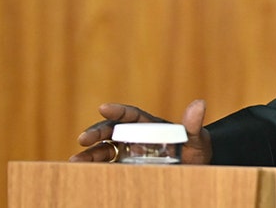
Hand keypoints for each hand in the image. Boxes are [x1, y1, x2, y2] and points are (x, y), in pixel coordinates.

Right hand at [70, 100, 212, 164]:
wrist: (194, 171)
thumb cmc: (196, 152)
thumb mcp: (197, 139)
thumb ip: (193, 125)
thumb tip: (200, 103)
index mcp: (150, 125)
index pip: (132, 115)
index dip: (118, 110)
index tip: (103, 107)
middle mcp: (135, 136)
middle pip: (113, 130)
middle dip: (97, 133)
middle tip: (83, 139)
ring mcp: (128, 153)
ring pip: (104, 149)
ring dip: (90, 154)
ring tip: (76, 160)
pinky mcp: (125, 168)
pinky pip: (107, 166)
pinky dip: (94, 167)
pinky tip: (82, 172)